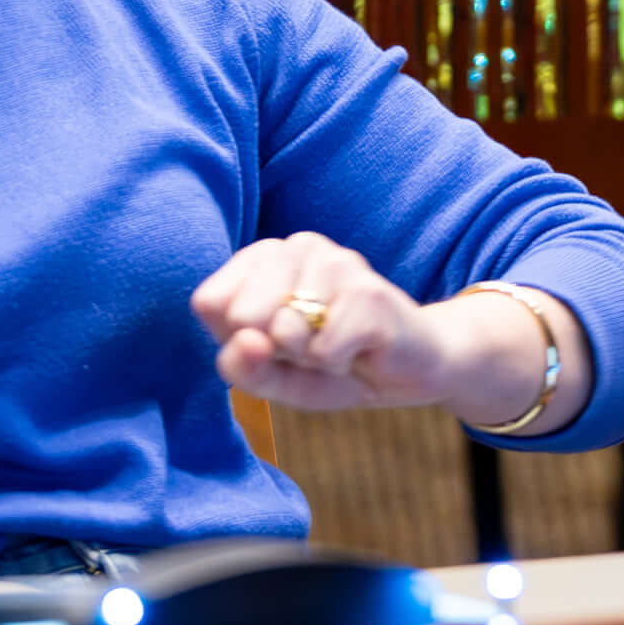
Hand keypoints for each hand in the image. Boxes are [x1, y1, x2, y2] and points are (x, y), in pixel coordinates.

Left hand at [193, 234, 583, 431]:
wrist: (413, 371)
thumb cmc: (336, 365)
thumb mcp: (276, 379)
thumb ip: (242, 367)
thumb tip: (243, 339)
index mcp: (265, 257)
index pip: (210, 302)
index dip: (236, 340)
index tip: (273, 343)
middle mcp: (299, 246)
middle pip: (242, 314)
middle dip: (275, 350)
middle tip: (311, 347)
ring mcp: (338, 262)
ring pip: (284, 332)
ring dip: (310, 358)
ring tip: (337, 346)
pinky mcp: (369, 291)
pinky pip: (323, 348)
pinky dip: (339, 364)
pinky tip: (360, 350)